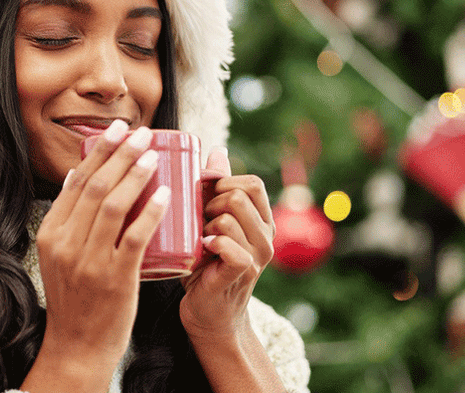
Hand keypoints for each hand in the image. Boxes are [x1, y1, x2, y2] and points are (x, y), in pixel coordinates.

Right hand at [33, 121, 169, 369]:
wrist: (78, 347)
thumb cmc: (76, 298)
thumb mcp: (60, 256)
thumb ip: (69, 220)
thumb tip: (80, 177)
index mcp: (51, 234)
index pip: (76, 182)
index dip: (99, 152)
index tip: (117, 130)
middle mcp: (66, 244)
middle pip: (95, 187)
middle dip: (120, 154)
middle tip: (140, 132)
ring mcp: (90, 261)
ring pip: (114, 206)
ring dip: (135, 175)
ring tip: (152, 155)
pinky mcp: (115, 278)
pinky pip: (135, 237)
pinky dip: (150, 212)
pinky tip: (164, 195)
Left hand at [179, 147, 274, 341]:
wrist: (209, 314)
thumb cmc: (205, 266)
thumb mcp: (209, 223)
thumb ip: (216, 190)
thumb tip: (217, 150)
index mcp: (262, 220)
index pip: (251, 183)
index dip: (222, 182)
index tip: (201, 197)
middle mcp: (266, 236)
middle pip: (239, 195)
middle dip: (210, 202)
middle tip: (198, 222)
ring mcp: (258, 256)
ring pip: (230, 217)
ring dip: (205, 225)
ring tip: (199, 240)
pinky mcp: (243, 273)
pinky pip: (229, 245)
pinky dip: (211, 244)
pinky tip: (202, 251)